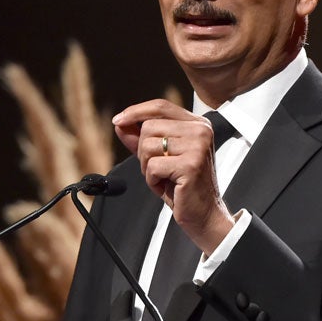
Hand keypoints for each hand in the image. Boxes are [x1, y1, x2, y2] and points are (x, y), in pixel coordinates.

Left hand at [114, 99, 233, 253]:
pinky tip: (167, 186)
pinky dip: (153, 180)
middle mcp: (201, 131)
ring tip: (164, 178)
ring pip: (148, 146)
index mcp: (197, 124)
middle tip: (158, 169)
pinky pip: (153, 166)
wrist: (204, 214)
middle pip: (149, 127)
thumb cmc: (183, 186)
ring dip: (148, 167)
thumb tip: (120, 123)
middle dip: (143, 151)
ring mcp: (198, 146)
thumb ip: (141, 138)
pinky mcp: (191, 164)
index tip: (118, 120)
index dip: (136, 111)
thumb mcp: (159, 157)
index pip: (160, 106)